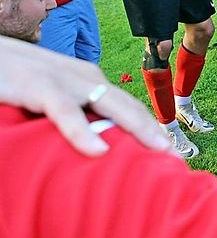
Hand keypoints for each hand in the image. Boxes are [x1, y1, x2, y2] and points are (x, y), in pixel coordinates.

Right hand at [0, 36, 173, 156]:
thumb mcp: (52, 98)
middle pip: (130, 107)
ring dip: (138, 129)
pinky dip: (83, 132)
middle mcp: (85, 78)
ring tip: (159, 152)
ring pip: (111, 106)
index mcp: (89, 81)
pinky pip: (67, 112)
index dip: (151, 128)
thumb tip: (96, 146)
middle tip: (177, 159)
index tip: (170, 154)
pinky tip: (99, 151)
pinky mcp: (40, 87)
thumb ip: (75, 115)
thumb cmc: (18, 80)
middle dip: (155, 131)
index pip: (129, 106)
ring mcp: (66, 81)